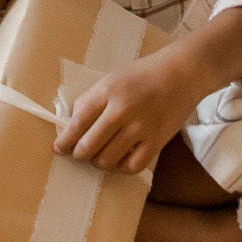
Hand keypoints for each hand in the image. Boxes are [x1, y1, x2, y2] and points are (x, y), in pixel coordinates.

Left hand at [57, 56, 197, 175]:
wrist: (182, 74)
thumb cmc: (143, 75)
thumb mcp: (112, 79)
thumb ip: (92, 100)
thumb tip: (72, 126)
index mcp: (108, 92)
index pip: (78, 122)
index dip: (65, 140)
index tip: (59, 149)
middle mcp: (123, 111)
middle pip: (89, 145)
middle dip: (79, 154)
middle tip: (79, 154)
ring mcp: (141, 128)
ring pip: (107, 159)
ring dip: (98, 162)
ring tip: (100, 156)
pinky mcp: (157, 142)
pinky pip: (131, 167)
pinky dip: (120, 168)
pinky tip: (119, 160)